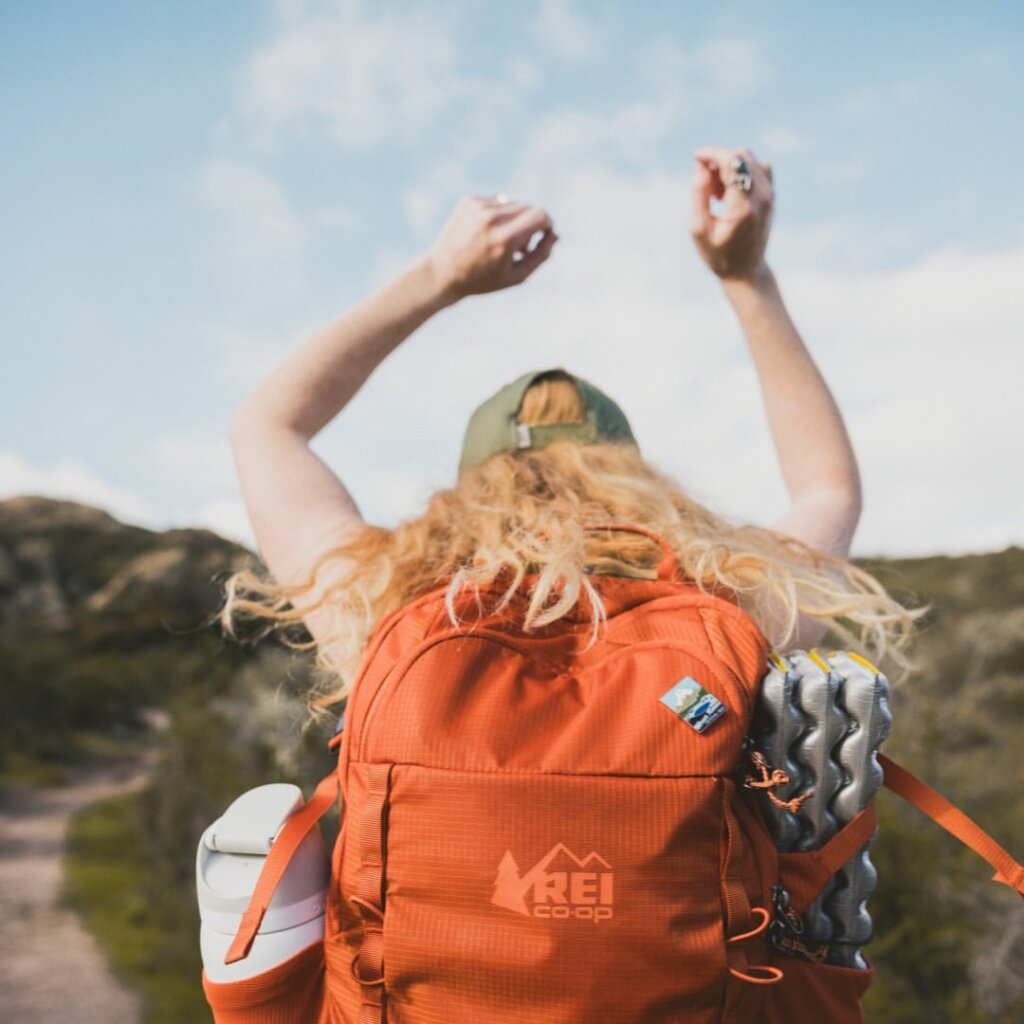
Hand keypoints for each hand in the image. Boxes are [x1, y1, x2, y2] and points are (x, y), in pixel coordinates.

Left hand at [425, 195, 557, 301]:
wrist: (442, 273)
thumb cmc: (482, 280)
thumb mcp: (516, 276)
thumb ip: (541, 255)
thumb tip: (555, 235)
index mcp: (505, 239)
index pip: (541, 215)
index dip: (547, 224)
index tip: (544, 235)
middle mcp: (492, 219)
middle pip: (528, 207)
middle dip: (531, 224)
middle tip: (522, 245)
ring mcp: (479, 207)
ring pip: (513, 203)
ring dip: (514, 219)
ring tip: (504, 240)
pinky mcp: (469, 201)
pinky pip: (496, 201)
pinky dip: (498, 214)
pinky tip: (488, 232)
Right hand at [690, 145, 773, 282]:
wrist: (746, 271)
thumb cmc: (718, 254)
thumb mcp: (698, 229)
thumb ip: (698, 195)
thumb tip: (702, 165)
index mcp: (742, 208)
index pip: (732, 161)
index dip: (712, 153)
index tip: (696, 158)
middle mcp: (761, 197)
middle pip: (739, 155)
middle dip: (717, 161)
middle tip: (706, 187)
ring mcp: (770, 195)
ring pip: (747, 158)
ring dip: (727, 167)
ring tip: (717, 194)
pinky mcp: (772, 194)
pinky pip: (758, 166)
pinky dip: (741, 170)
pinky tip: (731, 192)